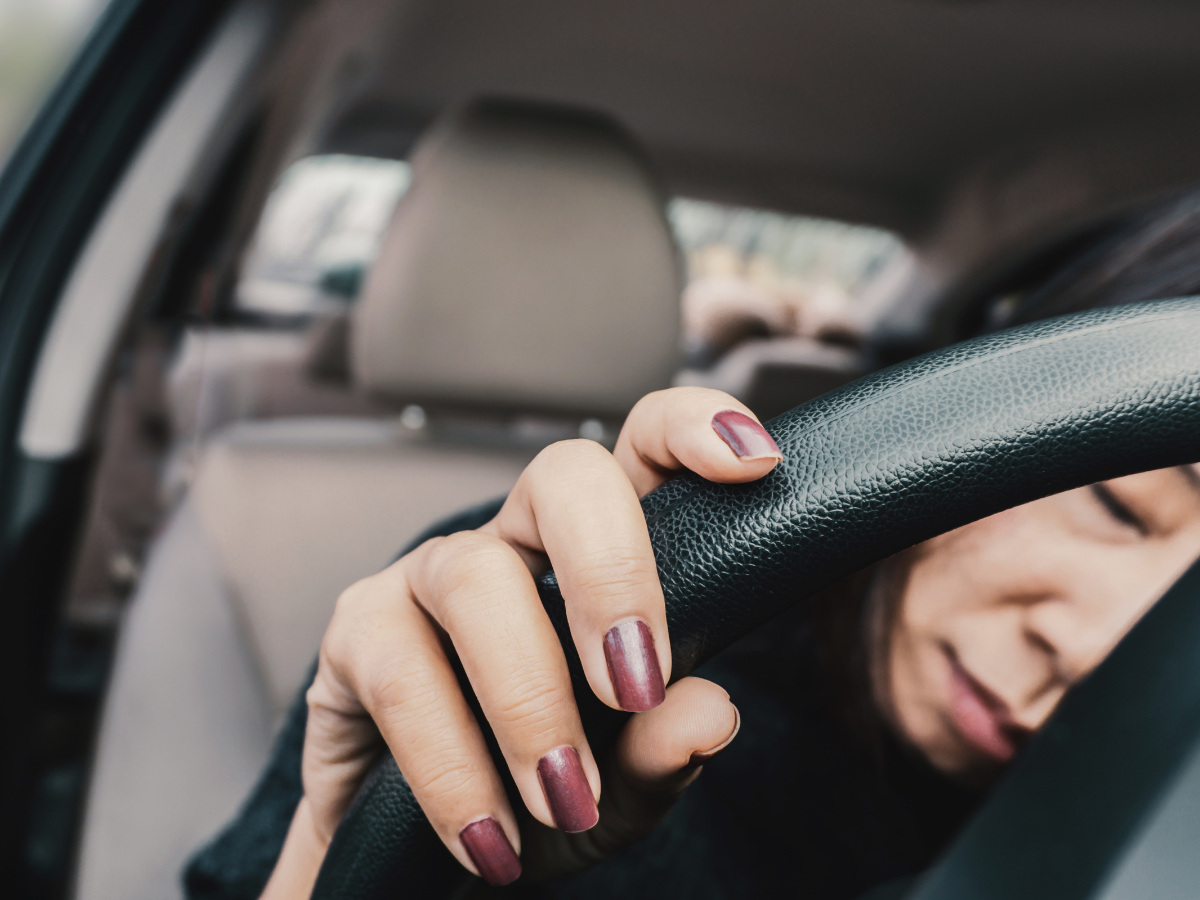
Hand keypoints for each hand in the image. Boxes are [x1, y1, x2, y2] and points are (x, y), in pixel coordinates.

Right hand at [262, 388, 781, 894]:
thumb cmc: (534, 795)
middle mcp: (514, 542)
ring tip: (563, 800)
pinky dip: (452, 768)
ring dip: (529, 701)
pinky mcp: (358, 632)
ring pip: (477, 579)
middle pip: (562, 476)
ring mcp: (430, 575)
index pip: (643, 449)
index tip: (751, 462)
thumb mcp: (618, 787)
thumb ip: (663, 751)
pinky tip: (489, 836)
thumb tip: (709, 713)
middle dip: (610, 570)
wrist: (420, 857)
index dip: (693, 429)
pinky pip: (402, 675)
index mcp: (596, 554)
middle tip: (637, 683)